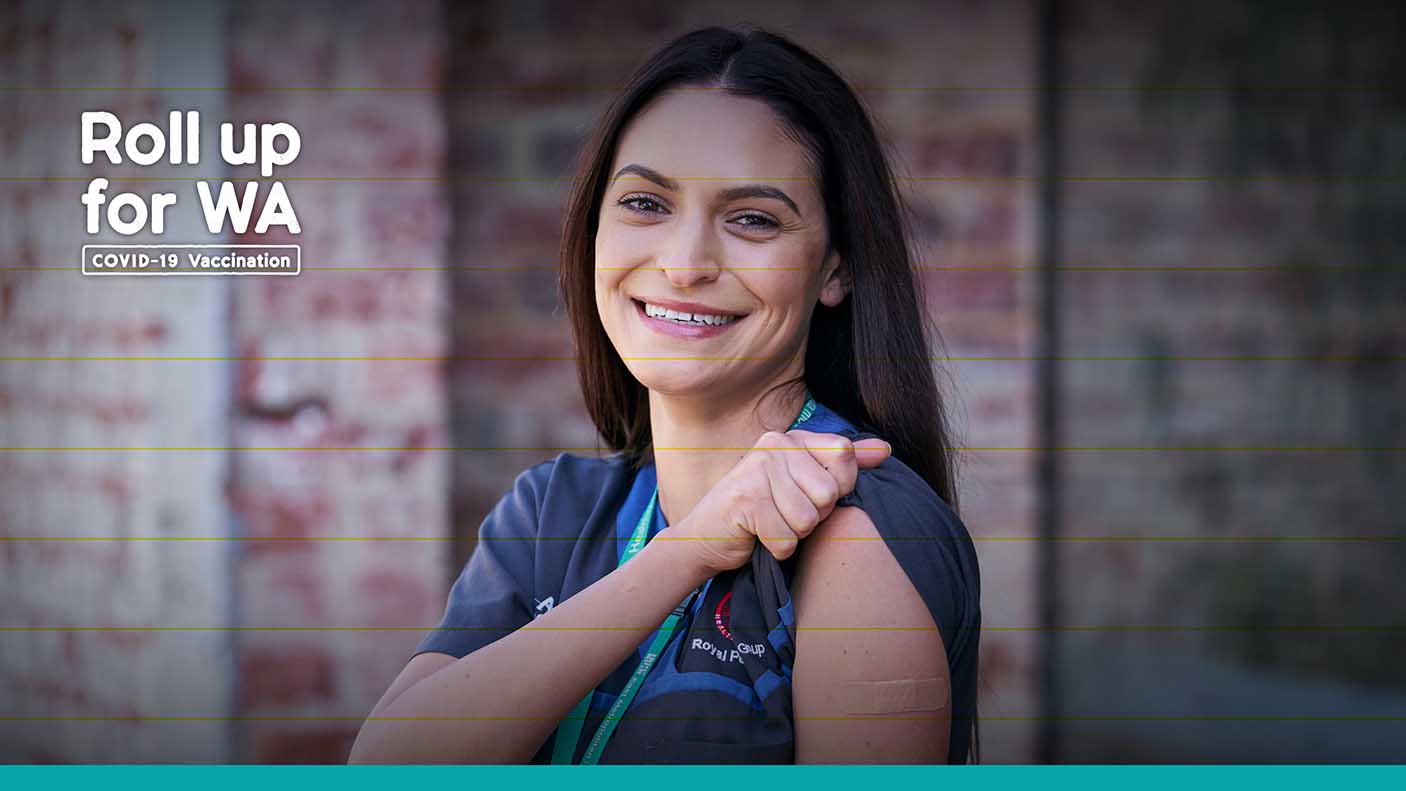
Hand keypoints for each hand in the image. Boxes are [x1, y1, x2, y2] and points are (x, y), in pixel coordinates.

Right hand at [670, 430, 891, 575]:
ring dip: (793, 535)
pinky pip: (786, 539)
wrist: (705, 537)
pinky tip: (756, 536)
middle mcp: (773, 444)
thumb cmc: (760, 512)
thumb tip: (885, 450)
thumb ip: (841, 466)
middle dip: (812, 517)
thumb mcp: (802, 483)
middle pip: (828, 493)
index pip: (844, 455)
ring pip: (808, 520)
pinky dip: (775, 549)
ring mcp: (757, 470)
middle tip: (782, 514)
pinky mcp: (745, 500)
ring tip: (769, 524)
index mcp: (792, 437)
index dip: (836, 487)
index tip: (809, 494)